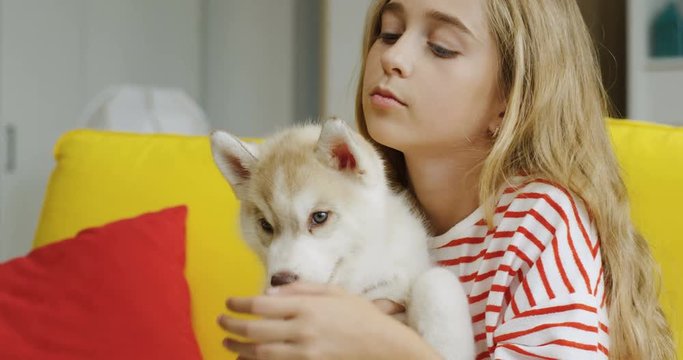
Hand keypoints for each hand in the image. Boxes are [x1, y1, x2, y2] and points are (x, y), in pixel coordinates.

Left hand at [217, 282, 436, 359]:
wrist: (384, 346)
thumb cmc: (361, 316)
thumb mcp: (334, 292)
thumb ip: (301, 289)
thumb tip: (271, 290)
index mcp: (307, 306)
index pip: (261, 304)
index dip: (239, 304)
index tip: (229, 302)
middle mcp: (302, 329)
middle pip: (254, 330)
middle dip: (231, 326)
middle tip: (221, 322)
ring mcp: (305, 352)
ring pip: (260, 353)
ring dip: (239, 349)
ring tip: (227, 344)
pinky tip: (248, 359)